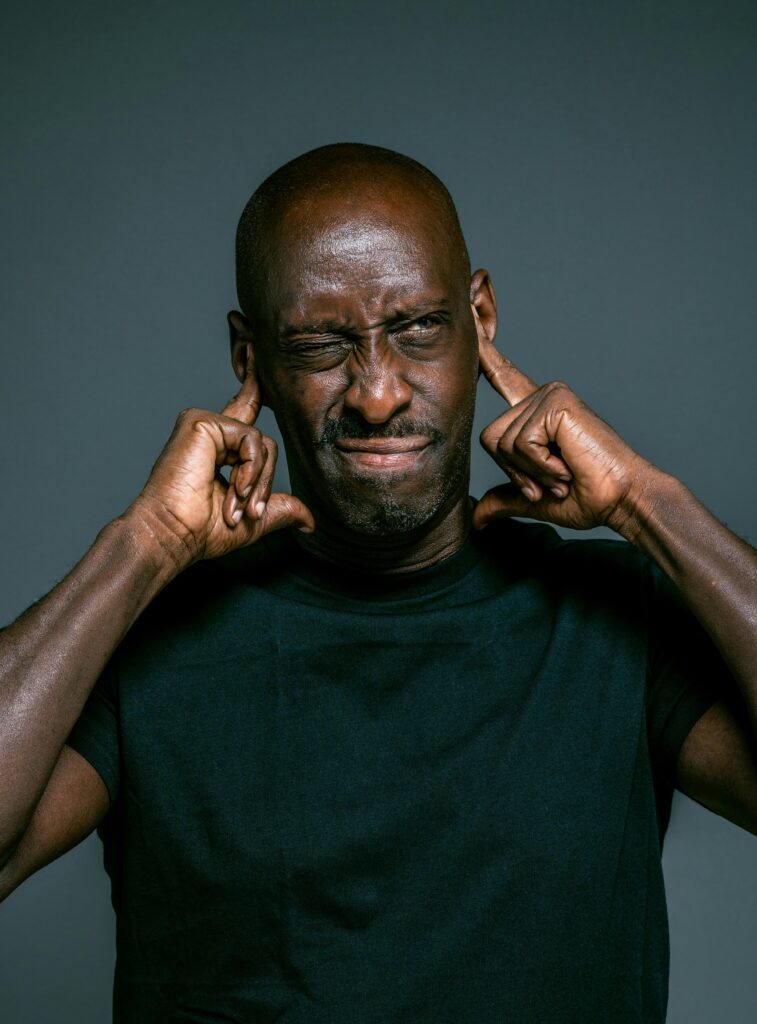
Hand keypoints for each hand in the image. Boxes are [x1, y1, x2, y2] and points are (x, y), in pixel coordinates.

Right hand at [125, 354, 313, 568]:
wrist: (174, 535)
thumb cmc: (204, 531)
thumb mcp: (255, 521)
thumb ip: (282, 510)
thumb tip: (311, 522)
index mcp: (220, 447)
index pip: (245, 406)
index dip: (254, 379)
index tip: (255, 345)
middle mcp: (212, 430)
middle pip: (264, 441)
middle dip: (262, 481)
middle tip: (248, 513)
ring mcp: (205, 424)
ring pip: (262, 444)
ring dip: (257, 481)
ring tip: (237, 506)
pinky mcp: (202, 422)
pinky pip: (251, 440)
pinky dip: (250, 469)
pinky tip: (234, 487)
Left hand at [472, 336, 654, 533]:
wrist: (622, 500)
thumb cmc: (587, 497)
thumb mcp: (535, 500)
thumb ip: (504, 499)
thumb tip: (475, 519)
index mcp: (535, 413)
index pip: (502, 376)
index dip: (484, 351)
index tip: (470, 315)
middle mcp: (541, 396)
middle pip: (490, 437)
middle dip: (516, 472)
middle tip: (553, 480)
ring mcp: (550, 396)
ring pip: (503, 443)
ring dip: (531, 472)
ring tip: (563, 473)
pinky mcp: (556, 403)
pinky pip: (521, 443)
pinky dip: (540, 466)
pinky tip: (567, 465)